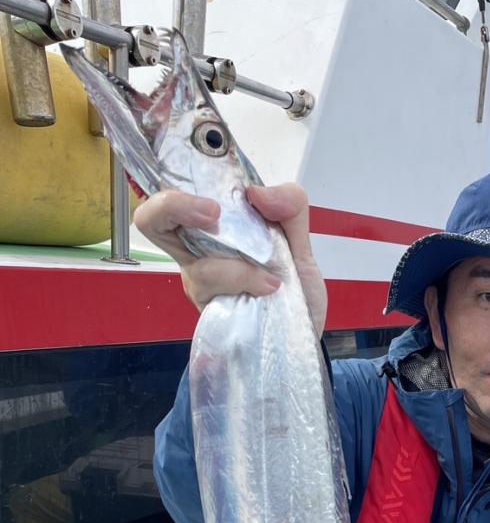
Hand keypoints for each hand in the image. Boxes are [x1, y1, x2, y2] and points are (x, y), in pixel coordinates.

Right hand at [132, 183, 327, 331]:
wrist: (305, 330)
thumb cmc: (294, 284)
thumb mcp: (301, 238)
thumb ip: (290, 204)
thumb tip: (254, 192)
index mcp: (212, 228)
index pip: (168, 199)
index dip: (172, 193)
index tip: (213, 206)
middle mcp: (196, 253)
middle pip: (150, 220)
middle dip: (173, 207)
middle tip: (214, 215)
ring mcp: (199, 285)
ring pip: (200, 266)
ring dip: (239, 268)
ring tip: (272, 280)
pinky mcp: (208, 314)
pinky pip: (217, 295)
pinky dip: (247, 285)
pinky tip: (268, 294)